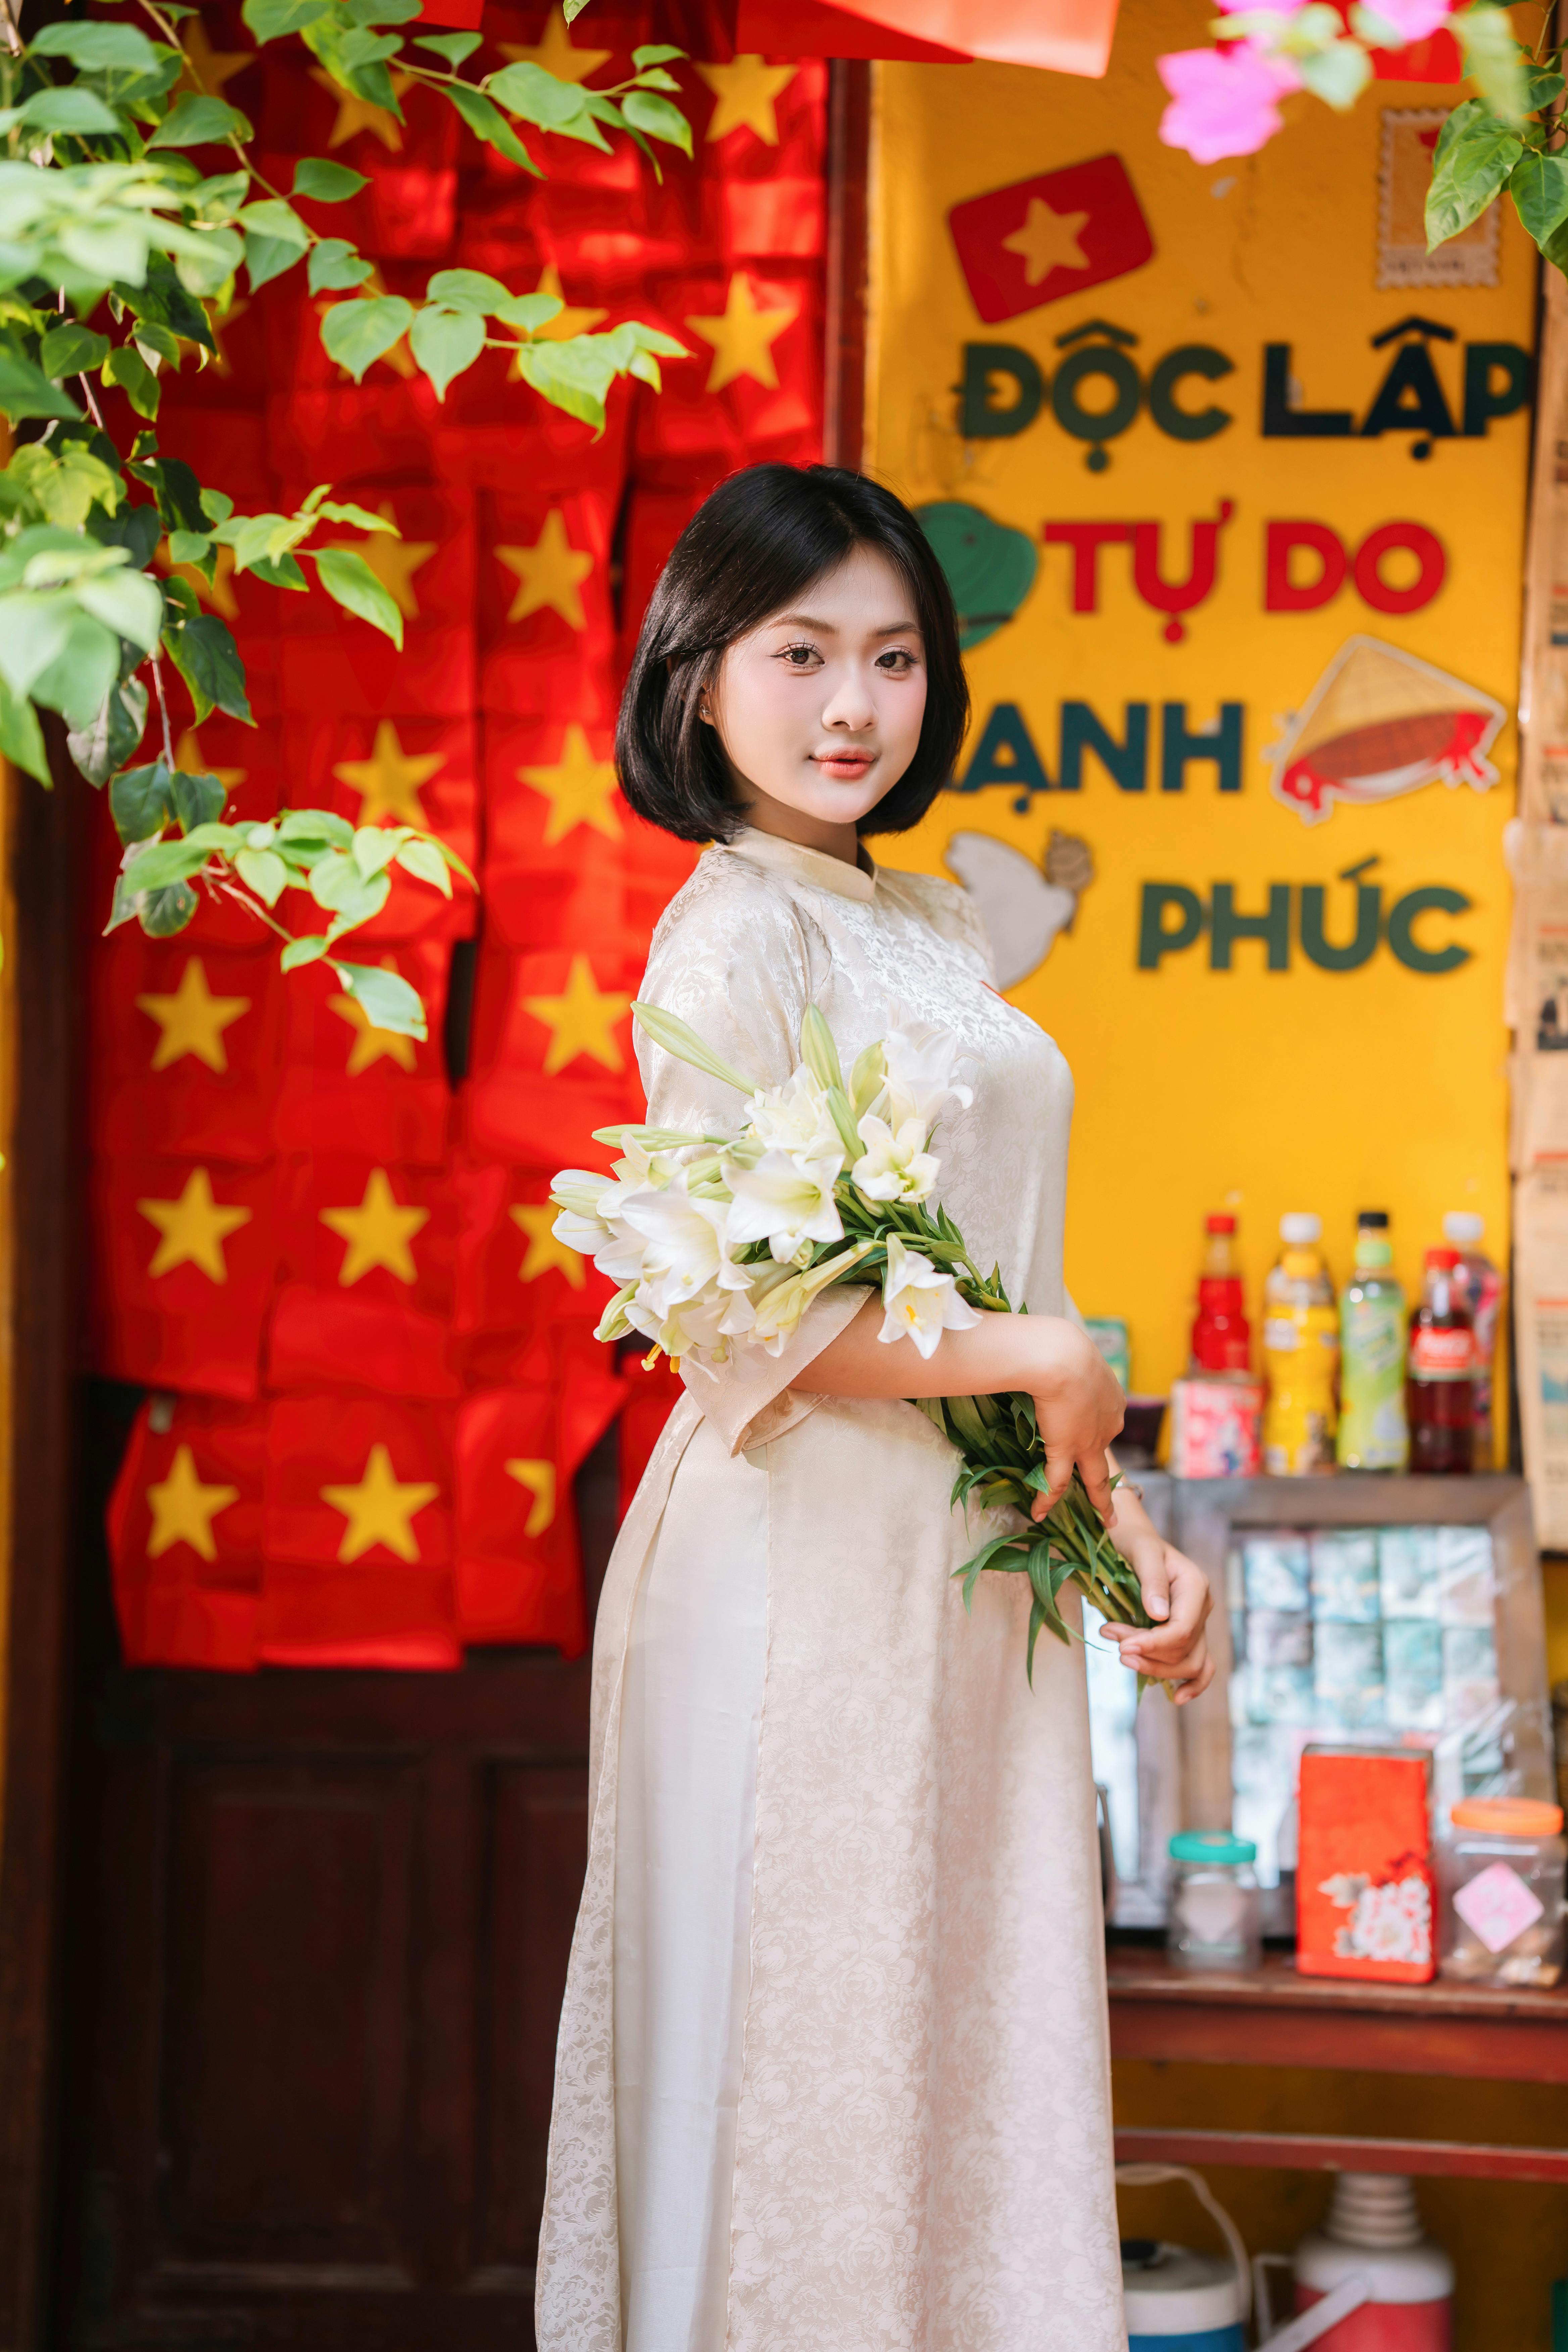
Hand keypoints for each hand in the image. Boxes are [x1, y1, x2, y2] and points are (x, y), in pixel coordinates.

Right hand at [1024, 1319, 1124, 1526]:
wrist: (1061, 1355)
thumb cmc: (1062, 1348)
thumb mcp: (1073, 1356)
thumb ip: (1065, 1367)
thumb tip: (1045, 1362)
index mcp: (1112, 1401)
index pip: (1106, 1425)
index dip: (1097, 1436)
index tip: (1089, 1441)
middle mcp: (1108, 1425)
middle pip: (1106, 1459)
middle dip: (1109, 1483)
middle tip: (1113, 1504)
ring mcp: (1090, 1441)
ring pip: (1095, 1478)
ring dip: (1100, 1502)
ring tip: (1106, 1522)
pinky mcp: (1067, 1449)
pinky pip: (1056, 1482)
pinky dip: (1046, 1499)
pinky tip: (1038, 1515)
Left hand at [1097, 1529, 1214, 1704]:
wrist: (1134, 1539)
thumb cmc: (1135, 1541)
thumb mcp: (1141, 1551)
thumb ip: (1152, 1580)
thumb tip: (1158, 1615)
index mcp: (1195, 1586)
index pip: (1182, 1629)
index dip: (1153, 1644)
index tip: (1122, 1646)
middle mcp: (1202, 1607)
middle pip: (1183, 1649)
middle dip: (1146, 1652)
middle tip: (1110, 1635)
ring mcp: (1198, 1623)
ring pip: (1189, 1663)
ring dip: (1155, 1667)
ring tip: (1122, 1656)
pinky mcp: (1189, 1635)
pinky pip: (1200, 1666)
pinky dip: (1193, 1685)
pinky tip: (1177, 1698)